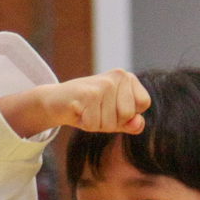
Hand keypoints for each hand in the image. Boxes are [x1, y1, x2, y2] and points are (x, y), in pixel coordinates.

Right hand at [0, 70, 149, 140]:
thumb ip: (131, 122)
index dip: (127, 113)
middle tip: (96, 110)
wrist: (56, 101)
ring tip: (86, 110)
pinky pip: (94, 125)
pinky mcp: (88, 93)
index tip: (111, 107)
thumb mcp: (114, 118)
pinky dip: (84, 124)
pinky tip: (78, 111)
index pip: (143, 104)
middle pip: (127, 115)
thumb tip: (138, 122)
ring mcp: (103, 83)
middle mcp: (118, 75)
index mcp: (127, 77)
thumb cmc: (88, 109)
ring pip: (110, 123)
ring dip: (96, 124)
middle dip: (111, 121)